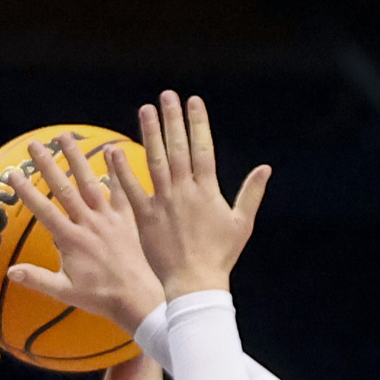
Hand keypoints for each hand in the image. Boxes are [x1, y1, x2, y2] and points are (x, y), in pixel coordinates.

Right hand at [5, 134, 166, 332]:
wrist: (137, 297)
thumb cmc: (100, 297)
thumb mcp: (64, 292)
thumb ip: (37, 279)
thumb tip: (10, 272)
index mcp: (70, 240)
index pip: (43, 210)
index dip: (27, 192)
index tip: (13, 174)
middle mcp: (88, 224)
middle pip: (63, 189)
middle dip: (46, 165)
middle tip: (33, 144)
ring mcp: (108, 219)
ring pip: (89, 182)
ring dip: (76, 158)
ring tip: (64, 137)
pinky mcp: (126, 218)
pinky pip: (120, 190)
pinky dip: (115, 170)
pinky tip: (111, 149)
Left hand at [116, 92, 269, 295]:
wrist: (195, 284)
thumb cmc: (220, 257)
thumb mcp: (241, 223)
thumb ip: (250, 193)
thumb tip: (265, 168)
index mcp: (207, 190)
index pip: (202, 148)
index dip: (198, 123)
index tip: (193, 101)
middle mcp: (184, 191)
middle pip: (177, 148)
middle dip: (172, 119)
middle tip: (167, 95)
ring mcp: (163, 203)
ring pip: (155, 161)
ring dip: (149, 134)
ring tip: (144, 109)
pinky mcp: (144, 218)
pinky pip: (131, 190)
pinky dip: (122, 170)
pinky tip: (114, 150)